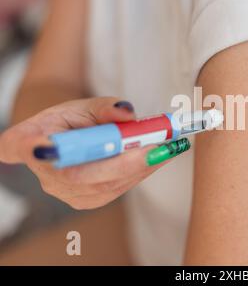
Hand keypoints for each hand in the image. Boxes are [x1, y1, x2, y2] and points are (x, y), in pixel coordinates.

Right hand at [0, 97, 187, 209]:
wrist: (70, 140)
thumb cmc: (73, 120)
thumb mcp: (85, 106)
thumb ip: (106, 107)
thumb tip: (129, 113)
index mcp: (29, 140)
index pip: (20, 146)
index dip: (32, 148)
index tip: (45, 145)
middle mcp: (44, 173)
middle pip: (81, 175)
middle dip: (126, 162)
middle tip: (159, 147)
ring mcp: (65, 191)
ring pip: (104, 187)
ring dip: (142, 167)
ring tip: (169, 148)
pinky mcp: (86, 200)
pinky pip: (115, 190)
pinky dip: (140, 173)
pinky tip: (159, 157)